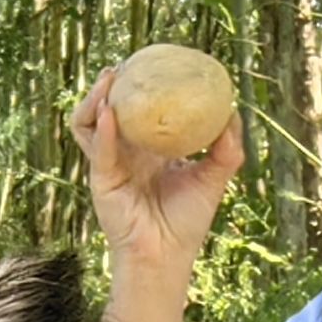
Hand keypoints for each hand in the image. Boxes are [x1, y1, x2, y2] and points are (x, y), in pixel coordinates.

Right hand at [71, 68, 244, 280]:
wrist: (168, 257)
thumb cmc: (188, 222)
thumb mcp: (214, 177)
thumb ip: (226, 146)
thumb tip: (233, 111)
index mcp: (146, 150)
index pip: (136, 111)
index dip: (138, 87)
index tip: (150, 63)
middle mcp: (124, 154)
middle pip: (107, 110)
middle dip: (110, 86)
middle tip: (124, 66)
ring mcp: (110, 166)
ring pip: (88, 124)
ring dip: (95, 100)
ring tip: (110, 80)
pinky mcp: (101, 181)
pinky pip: (98, 150)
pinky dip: (102, 130)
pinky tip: (110, 112)